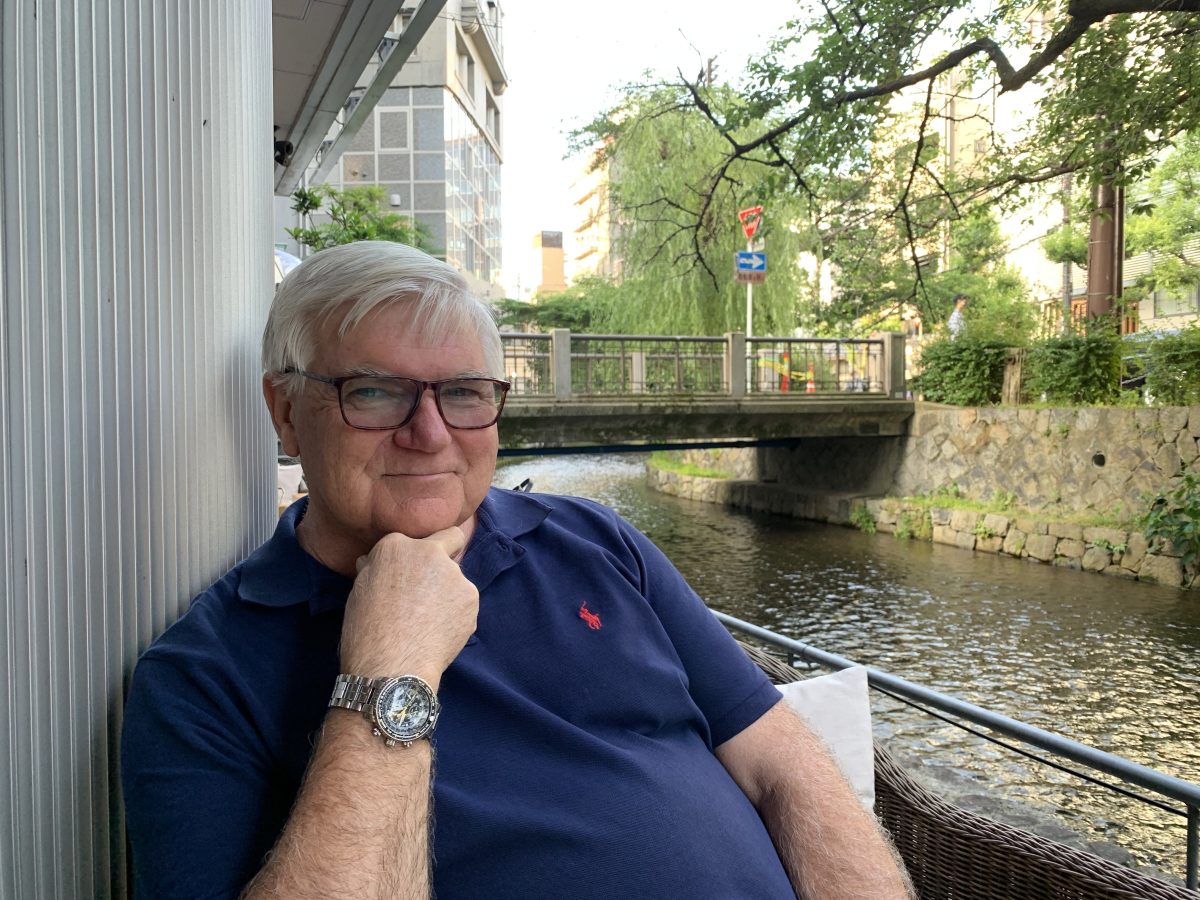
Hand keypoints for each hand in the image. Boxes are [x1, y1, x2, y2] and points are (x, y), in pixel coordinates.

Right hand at [338, 526, 477, 686]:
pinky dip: (456, 614)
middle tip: (432, 584)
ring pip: (456, 577)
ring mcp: (454, 574)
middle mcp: (429, 552)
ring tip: (429, 621)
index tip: (407, 575)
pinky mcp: (471, 597)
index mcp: (395, 545)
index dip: (411, 557)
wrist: (393, 665)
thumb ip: (372, 570)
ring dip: (447, 591)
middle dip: (447, 552)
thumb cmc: (366, 632)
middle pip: (451, 539)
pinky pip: (464, 602)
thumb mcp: (358, 593)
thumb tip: (368, 561)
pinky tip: (440, 632)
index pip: (412, 539)